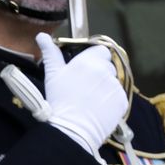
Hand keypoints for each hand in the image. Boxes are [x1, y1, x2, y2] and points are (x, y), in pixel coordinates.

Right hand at [36, 33, 127, 153]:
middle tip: (84, 86)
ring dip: (104, 87)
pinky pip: (117, 96)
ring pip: (112, 82)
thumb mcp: (52, 75)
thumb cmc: (59, 100)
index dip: (94, 58)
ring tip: (89, 100)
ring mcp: (116, 87)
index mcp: (89, 61)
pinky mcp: (122, 101)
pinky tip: (97, 108)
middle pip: (107, 66)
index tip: (84, 68)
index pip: (102, 50)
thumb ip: (50, 53)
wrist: (71, 129)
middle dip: (99, 73)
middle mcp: (106, 71)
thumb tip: (42, 35)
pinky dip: (110, 101)